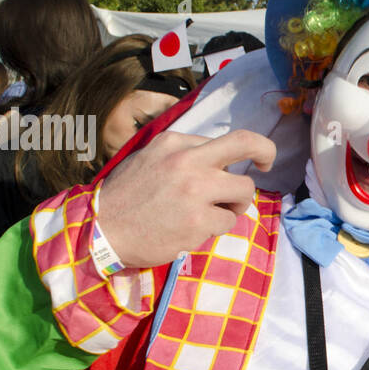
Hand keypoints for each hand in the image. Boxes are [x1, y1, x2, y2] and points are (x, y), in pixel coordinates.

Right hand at [96, 129, 276, 268]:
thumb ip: (183, 156)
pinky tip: (193, 230)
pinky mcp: (198, 221)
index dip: (247, 149)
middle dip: (266, 153)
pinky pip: (228, 222)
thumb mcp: (150, 159)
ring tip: (212, 214)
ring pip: (244, 192)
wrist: (101, 230)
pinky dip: (216, 228)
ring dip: (235, 205)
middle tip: (267, 166)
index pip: (226, 139)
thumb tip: (219, 160)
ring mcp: (195, 191)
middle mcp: (188, 161)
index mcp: (175, 143)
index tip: (256, 157)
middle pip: (247, 144)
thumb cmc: (126, 196)